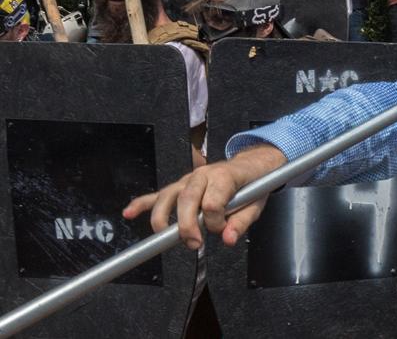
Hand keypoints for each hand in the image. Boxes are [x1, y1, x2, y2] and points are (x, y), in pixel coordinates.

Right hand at [122, 145, 284, 249]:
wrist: (251, 164)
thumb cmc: (253, 183)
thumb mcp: (257, 204)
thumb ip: (242, 222)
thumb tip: (227, 239)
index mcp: (225, 176)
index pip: (213, 202)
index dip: (216, 222)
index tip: (222, 230)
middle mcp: (203, 175)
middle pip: (187, 199)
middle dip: (187, 225)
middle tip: (194, 243)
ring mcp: (189, 179)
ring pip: (169, 196)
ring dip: (163, 217)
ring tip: (165, 234)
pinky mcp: (180, 185)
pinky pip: (158, 194)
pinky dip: (142, 203)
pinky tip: (129, 212)